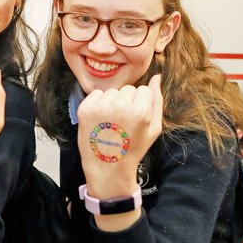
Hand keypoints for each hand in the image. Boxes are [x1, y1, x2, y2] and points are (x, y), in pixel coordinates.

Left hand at [76, 74, 162, 199]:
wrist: (107, 166)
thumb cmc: (133, 148)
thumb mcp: (154, 128)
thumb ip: (157, 100)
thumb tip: (156, 76)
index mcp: (140, 110)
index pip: (143, 90)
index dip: (141, 104)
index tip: (136, 119)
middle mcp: (119, 105)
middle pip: (128, 89)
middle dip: (128, 101)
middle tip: (124, 122)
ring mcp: (100, 106)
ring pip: (112, 91)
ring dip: (113, 102)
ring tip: (112, 122)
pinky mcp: (85, 108)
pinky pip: (97, 94)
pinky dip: (99, 103)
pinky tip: (101, 120)